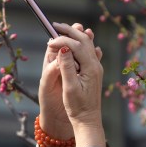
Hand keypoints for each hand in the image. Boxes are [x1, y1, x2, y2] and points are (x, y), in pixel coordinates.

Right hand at [45, 23, 105, 146]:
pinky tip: (76, 43)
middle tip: (55, 25)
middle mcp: (96, 65)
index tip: (49, 41)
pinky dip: (79, 43)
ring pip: (86, 44)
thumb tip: (64, 49)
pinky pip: (88, 51)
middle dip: (69, 31)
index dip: (62, 40)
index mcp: (90, 68)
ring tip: (62, 30)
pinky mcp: (93, 71)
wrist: (88, 121)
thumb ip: (67, 67)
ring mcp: (96, 68)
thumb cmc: (77, 107)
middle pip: (84, 40)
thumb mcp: (70, 88)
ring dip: (74, 35)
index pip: (76, 45)